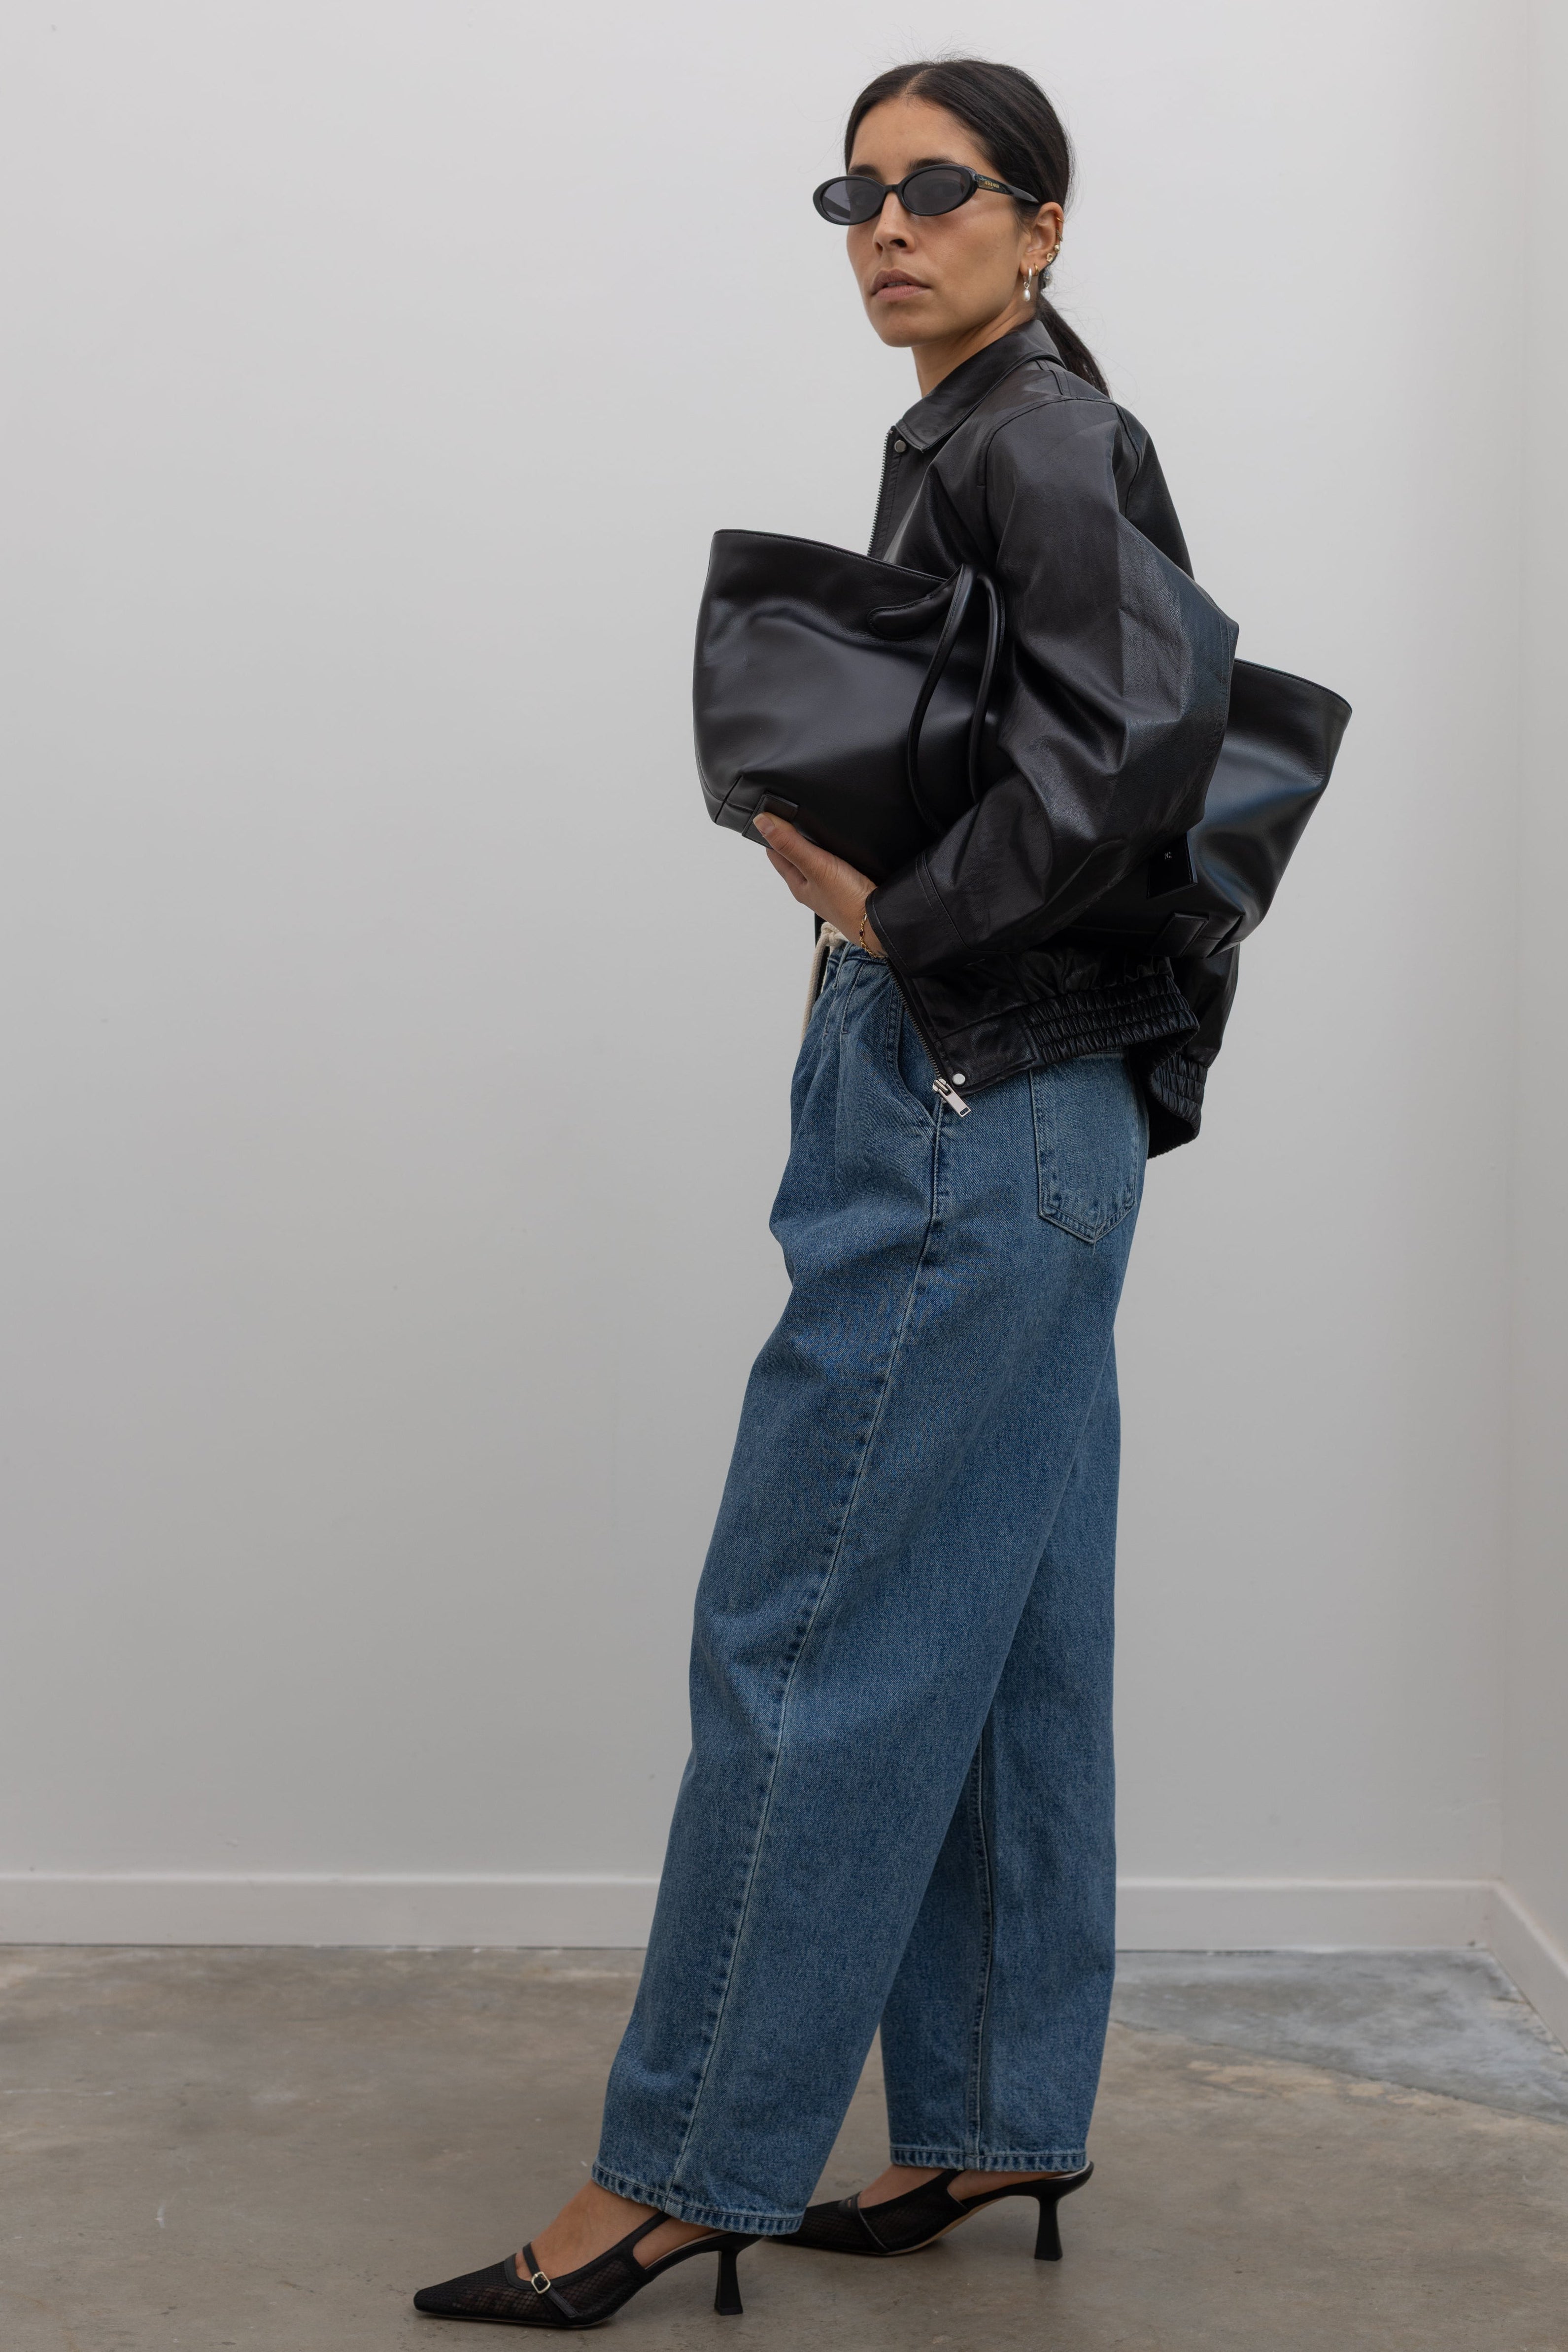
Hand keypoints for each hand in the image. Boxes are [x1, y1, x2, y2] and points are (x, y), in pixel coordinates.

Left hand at [753, 813, 883, 956]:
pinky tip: (840, 845)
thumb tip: (762, 823)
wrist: (880, 921)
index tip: (773, 811)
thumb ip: (791, 845)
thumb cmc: (847, 901)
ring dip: (813, 843)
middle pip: (794, 855)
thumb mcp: (816, 866)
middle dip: (792, 835)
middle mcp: (811, 885)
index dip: (773, 831)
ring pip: (815, 859)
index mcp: (797, 883)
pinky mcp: (848, 883)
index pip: (776, 853)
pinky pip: (834, 863)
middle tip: (793, 812)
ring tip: (815, 824)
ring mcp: (829, 885)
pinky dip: (833, 851)